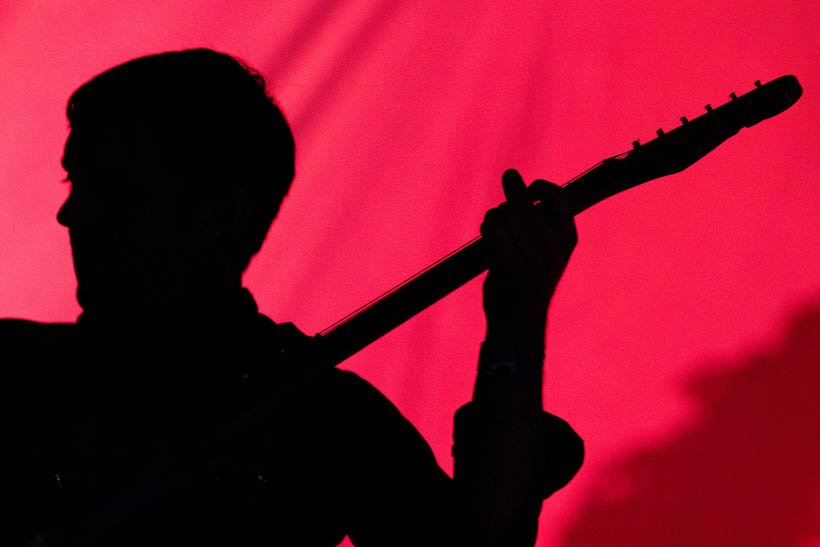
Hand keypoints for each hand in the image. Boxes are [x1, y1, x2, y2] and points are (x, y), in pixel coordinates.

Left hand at [480, 169, 576, 357]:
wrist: (519, 321)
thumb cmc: (529, 280)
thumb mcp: (545, 249)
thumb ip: (536, 219)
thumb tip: (512, 177)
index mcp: (568, 239)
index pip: (557, 196)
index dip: (539, 186)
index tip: (529, 190)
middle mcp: (554, 248)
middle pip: (525, 205)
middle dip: (512, 196)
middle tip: (508, 181)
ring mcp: (534, 260)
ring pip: (506, 217)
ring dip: (494, 216)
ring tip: (493, 225)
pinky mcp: (512, 269)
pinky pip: (495, 233)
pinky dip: (488, 228)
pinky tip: (488, 232)